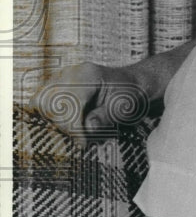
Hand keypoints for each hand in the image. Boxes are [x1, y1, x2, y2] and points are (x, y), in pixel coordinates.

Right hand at [27, 62, 153, 146]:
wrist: (133, 84)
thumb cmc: (130, 96)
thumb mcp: (124, 109)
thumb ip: (105, 118)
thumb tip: (87, 128)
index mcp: (90, 76)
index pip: (70, 102)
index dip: (73, 127)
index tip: (83, 143)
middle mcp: (72, 73)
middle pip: (51, 102)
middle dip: (63, 124)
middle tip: (81, 136)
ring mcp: (62, 76)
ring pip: (41, 101)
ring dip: (54, 119)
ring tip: (75, 128)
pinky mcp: (57, 84)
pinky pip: (41, 99)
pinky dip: (49, 113)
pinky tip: (67, 121)